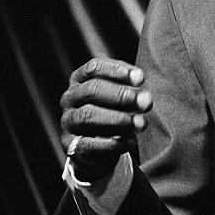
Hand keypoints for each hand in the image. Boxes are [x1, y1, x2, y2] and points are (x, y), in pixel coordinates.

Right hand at [59, 58, 152, 181]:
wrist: (99, 146)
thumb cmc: (115, 112)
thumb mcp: (121, 96)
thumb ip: (132, 91)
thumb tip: (145, 97)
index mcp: (80, 80)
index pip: (94, 68)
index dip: (117, 71)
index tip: (141, 78)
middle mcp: (70, 98)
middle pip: (92, 90)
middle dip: (122, 95)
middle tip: (146, 102)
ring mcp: (68, 122)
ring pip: (87, 115)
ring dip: (118, 119)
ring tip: (141, 123)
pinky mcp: (71, 146)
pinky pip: (88, 144)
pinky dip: (111, 143)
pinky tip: (130, 141)